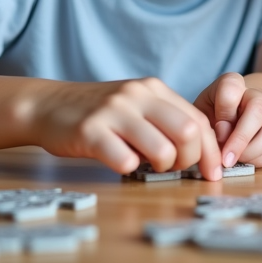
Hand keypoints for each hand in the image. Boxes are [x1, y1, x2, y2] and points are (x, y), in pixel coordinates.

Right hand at [28, 77, 221, 178]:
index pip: (198, 120)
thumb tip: (201, 151)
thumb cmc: (98, 113)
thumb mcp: (136, 106)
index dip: (211, 151)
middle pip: (188, 132)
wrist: (48, 105)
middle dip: (188, 160)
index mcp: (154, 89)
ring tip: (147, 166)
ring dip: (161, 167)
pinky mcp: (90, 131)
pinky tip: (121, 163)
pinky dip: (129, 169)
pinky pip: (124, 160)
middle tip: (173, 168)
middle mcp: (137, 95)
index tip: (213, 173)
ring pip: (162, 149)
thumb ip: (164, 120)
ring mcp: (114, 112)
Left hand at [193, 73, 261, 168]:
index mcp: (233, 84)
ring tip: (234, 161)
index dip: (223, 111)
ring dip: (251, 152)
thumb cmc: (213, 114)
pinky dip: (259, 160)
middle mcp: (256, 95)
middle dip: (241, 138)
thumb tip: (223, 137)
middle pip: (258, 108)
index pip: (231, 88)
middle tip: (226, 159)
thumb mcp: (201, 111)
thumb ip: (207, 122)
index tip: (215, 129)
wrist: (234, 114)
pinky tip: (243, 161)